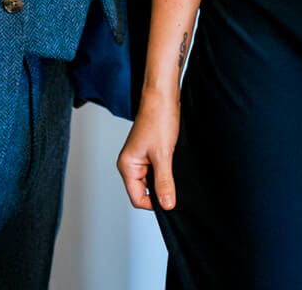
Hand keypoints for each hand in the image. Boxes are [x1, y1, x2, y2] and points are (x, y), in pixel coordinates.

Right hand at [117, 96, 180, 210]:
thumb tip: (167, 205)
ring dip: (164, 179)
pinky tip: (174, 162)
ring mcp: (140, 158)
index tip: (170, 199)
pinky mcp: (150, 153)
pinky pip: (157, 170)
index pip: (137, 198)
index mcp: (127, 166)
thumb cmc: (158, 118)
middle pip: (144, 192)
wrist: (163, 96)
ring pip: (153, 181)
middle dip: (160, 190)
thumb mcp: (163, 155)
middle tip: (174, 179)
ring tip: (173, 166)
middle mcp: (131, 164)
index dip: (154, 203)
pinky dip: (167, 170)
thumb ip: (164, 182)